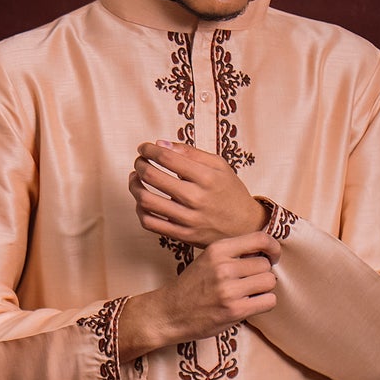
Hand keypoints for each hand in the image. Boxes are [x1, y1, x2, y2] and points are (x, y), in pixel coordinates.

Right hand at [120, 233, 279, 356]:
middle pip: (265, 264)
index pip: (260, 238)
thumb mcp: (207, 260)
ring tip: (248, 294)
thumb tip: (266, 251)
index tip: (272, 256)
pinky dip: (264, 303)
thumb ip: (232, 254)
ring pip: (270, 282)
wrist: (168, 313)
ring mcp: (229, 290)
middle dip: (262, 273)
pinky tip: (250, 305)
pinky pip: (269, 301)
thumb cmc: (190, 288)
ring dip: (263, 289)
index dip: (273, 247)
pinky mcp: (234, 310)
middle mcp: (223, 267)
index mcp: (217, 250)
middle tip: (249, 282)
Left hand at [129, 140, 261, 246]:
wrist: (245, 226)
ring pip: (146, 201)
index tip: (144, 147)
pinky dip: (140, 210)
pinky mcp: (182, 235)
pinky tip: (142, 201)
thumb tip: (160, 143)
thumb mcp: (219, 166)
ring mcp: (188, 219)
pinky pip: (150, 223)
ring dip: (134, 186)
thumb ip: (191, 153)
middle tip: (139, 161)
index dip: (149, 150)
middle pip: (152, 176)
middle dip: (140, 164)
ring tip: (135, 178)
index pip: (167, 158)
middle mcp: (196, 198)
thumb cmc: (230, 192)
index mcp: (206, 177)